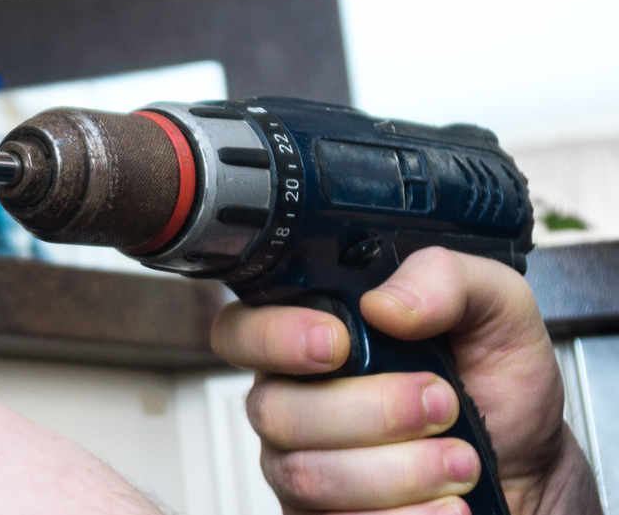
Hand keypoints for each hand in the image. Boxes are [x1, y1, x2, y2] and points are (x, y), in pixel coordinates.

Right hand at [211, 247, 600, 514]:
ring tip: (460, 459)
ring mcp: (303, 464)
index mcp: (313, 333)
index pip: (240, 330)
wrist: (530, 470)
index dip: (273, 337)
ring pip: (306, 474)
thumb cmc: (498, 388)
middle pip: (275, 410)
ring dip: (399, 471)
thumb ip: (445, 277)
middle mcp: (294, 398)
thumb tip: (384, 302)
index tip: (337, 343)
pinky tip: (446, 505)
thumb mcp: (496, 308)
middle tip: (441, 404)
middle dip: (371, 411)